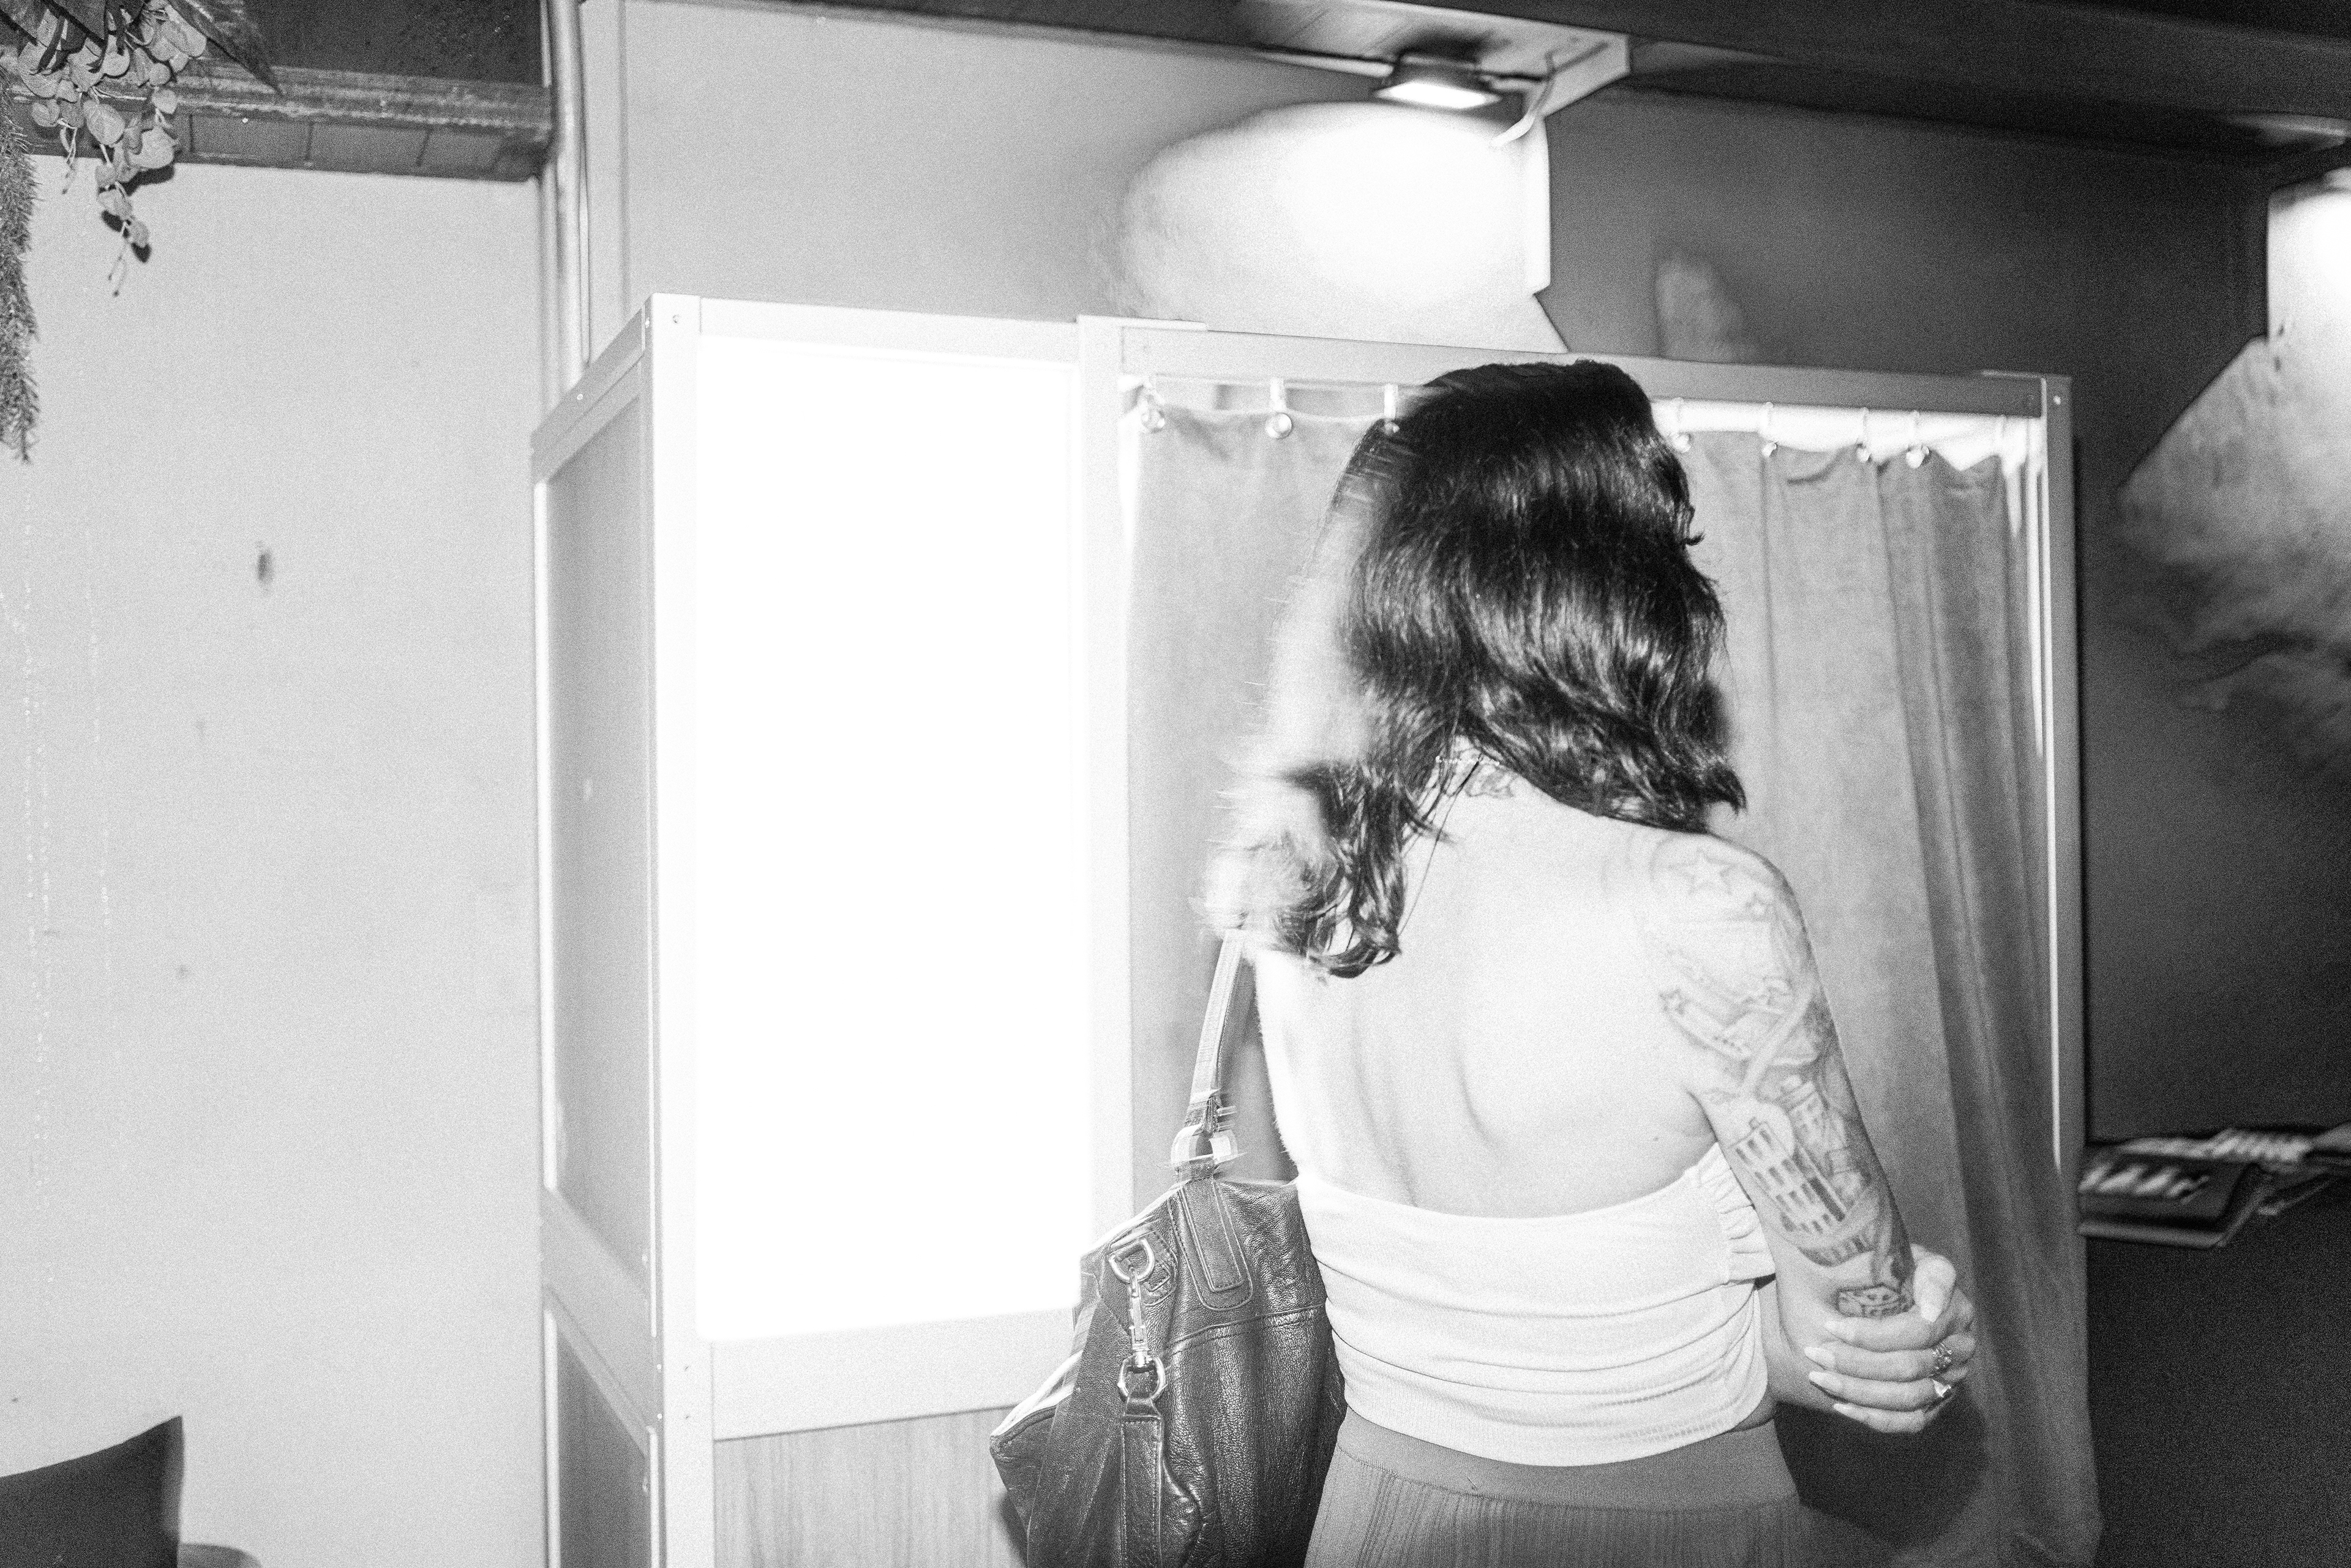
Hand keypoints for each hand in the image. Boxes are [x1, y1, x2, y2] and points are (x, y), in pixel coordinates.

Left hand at [1802, 1245, 1977, 1434]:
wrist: (1881, 1292)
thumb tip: (1927, 1307)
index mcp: (1954, 1305)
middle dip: (1856, 1361)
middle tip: (1814, 1350)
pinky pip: (1910, 1420)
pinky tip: (1841, 1406)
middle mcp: (1960, 1344)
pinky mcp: (1937, 1401)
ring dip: (1858, 1390)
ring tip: (1819, 1376)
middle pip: (1910, 1365)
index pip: (1918, 1330)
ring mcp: (1951, 1376)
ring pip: (1908, 1395)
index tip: (1831, 1325)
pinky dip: (1874, 1417)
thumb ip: (1897, 1261)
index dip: (1872, 1333)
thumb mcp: (1889, 1252)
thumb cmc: (1881, 1267)